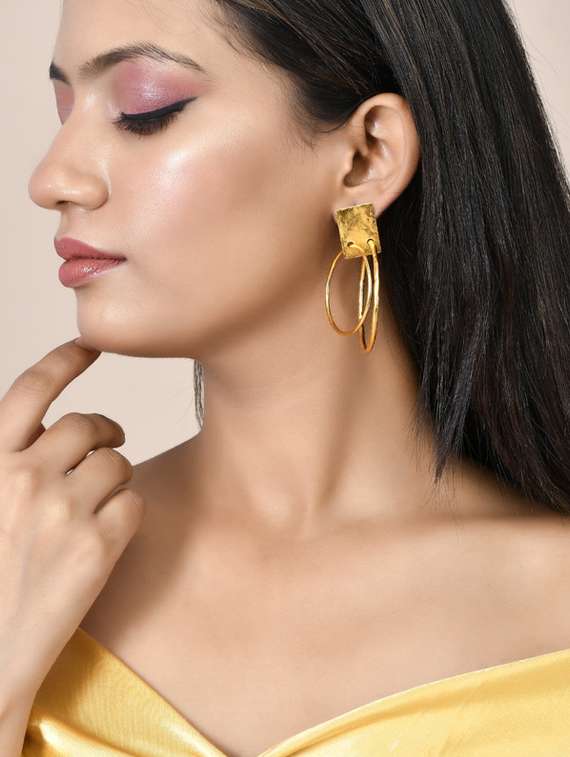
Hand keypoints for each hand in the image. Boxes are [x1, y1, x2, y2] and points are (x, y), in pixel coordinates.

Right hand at [0, 339, 144, 697]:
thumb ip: (8, 460)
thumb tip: (44, 428)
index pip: (31, 389)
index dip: (65, 359)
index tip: (89, 345)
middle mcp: (22, 478)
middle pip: (88, 424)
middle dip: (104, 432)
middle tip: (106, 446)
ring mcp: (61, 512)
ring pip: (119, 461)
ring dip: (116, 475)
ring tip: (97, 502)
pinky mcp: (96, 548)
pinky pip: (134, 501)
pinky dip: (128, 512)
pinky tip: (105, 535)